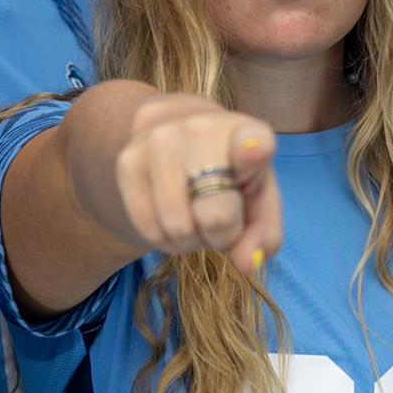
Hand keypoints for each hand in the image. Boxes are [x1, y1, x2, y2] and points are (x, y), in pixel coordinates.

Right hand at [90, 94, 281, 273]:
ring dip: (191, 239)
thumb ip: (264, 235)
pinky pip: (148, 229)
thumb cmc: (231, 175)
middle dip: (222, 234)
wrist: (177, 137)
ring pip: (178, 227)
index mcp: (245, 134)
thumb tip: (245, 263)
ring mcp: (159, 141)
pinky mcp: (128, 161)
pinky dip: (165, 239)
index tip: (255, 150)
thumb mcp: (259, 200)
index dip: (254, 150)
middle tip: (221, 218)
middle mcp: (200, 129)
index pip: (251, 141)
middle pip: (216, 214)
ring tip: (195, 215)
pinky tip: (173, 215)